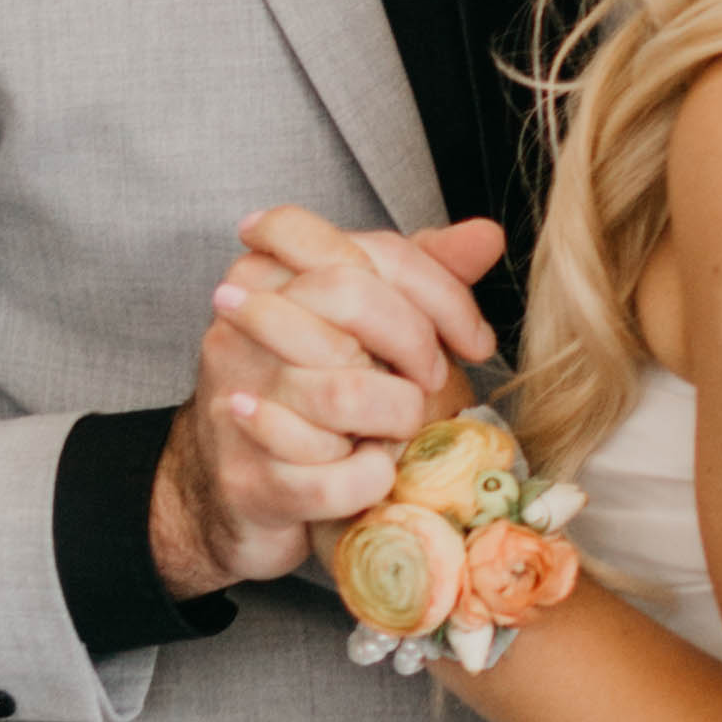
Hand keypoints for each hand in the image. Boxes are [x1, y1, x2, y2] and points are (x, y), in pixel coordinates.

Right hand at [149, 204, 505, 601]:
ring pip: (345, 391)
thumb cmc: (322, 392)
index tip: (473, 340)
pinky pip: (333, 478)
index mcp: (268, 272)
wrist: (251, 486)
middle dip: (418, 346)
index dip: (439, 292)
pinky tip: (371, 471)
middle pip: (353, 298)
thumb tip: (486, 235)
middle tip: (432, 381)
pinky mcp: (247, 478)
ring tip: (396, 427)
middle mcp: (239, 326)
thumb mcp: (371, 323)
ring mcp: (235, 401)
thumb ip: (425, 274)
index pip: (371, 249)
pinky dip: (371, 480)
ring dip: (397, 418)